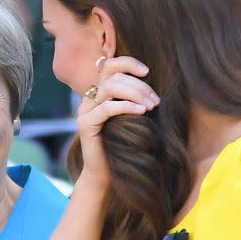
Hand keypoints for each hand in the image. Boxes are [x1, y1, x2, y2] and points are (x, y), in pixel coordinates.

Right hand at [77, 55, 159, 187]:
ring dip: (134, 93)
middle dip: (138, 85)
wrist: (104, 176)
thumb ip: (134, 100)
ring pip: (109, 87)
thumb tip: (151, 85)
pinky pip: (107, 107)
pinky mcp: (85, 124)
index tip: (147, 72)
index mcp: (99, 95)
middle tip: (155, 101)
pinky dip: (126, 106)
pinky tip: (141, 111)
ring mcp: (85, 111)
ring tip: (151, 106)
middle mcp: (89, 100)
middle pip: (112, 75)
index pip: (109, 66)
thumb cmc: (121, 148)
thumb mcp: (131, 118)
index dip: (128, 63)